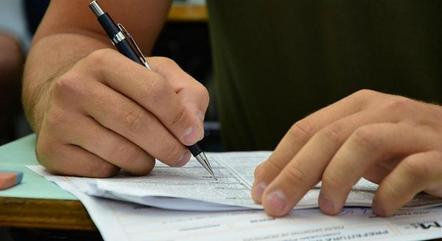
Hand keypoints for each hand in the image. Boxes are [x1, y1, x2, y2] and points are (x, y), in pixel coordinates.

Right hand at [34, 49, 208, 176]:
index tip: (192, 135)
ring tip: (149, 156)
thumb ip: (186, 94)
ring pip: (120, 152)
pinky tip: (117, 158)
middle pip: (137, 124)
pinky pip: (101, 171)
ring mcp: (59, 119)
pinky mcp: (52, 150)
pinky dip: (119, 171)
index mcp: (104, 62)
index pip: (153, 91)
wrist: (70, 99)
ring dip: (146, 161)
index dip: (179, 118)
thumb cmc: (121, 89)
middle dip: (168, 146)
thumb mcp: (157, 77)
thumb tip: (193, 129)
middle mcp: (74, 87)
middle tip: (181, 156)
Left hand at [252, 89, 441, 216]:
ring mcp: (411, 128)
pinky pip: (411, 169)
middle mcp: (381, 110)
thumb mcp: (360, 147)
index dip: (278, 159)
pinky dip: (390, 191)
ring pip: (363, 143)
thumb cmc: (405, 147)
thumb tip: (274, 178)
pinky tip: (380, 209)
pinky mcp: (440, 153)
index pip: (306, 129)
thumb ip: (324, 156)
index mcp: (356, 107)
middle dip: (295, 173)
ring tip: (327, 207)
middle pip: (327, 137)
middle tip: (276, 205)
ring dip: (338, 177)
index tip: (259, 190)